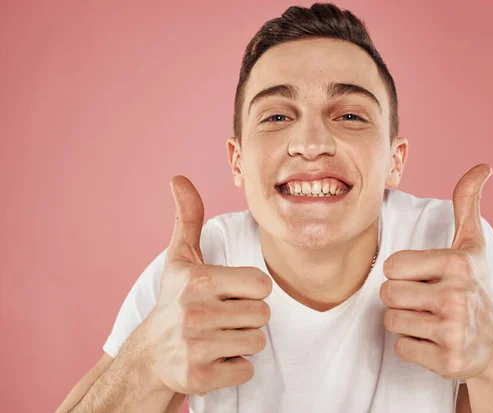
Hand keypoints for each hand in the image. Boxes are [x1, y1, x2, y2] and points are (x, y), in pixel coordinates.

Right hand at [133, 176, 272, 395]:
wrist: (150, 355)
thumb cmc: (175, 300)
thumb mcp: (181, 257)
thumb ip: (188, 217)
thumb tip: (178, 178)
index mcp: (199, 280)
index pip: (263, 285)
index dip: (251, 290)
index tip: (228, 293)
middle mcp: (196, 313)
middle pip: (263, 315)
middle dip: (247, 317)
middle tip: (220, 317)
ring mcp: (196, 347)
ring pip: (257, 342)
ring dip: (242, 341)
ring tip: (217, 335)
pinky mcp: (199, 377)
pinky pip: (246, 370)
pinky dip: (234, 367)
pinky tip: (213, 358)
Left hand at [380, 164, 492, 380]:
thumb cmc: (475, 287)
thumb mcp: (472, 245)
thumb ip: (466, 204)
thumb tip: (482, 166)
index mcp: (455, 263)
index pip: (391, 267)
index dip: (403, 274)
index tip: (426, 278)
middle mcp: (456, 296)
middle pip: (387, 294)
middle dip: (401, 298)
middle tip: (427, 302)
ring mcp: (453, 330)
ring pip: (391, 321)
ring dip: (405, 322)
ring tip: (431, 320)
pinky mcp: (448, 361)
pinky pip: (401, 348)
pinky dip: (413, 347)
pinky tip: (435, 341)